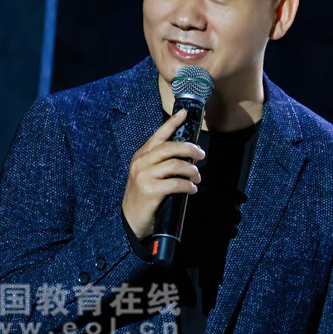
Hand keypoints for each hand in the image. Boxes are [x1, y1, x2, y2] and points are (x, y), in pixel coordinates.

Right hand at [122, 109, 204, 240]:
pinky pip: (176, 183)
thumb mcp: (147, 174)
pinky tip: (192, 189)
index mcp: (141, 156)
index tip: (184, 113)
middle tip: (201, 155)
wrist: (131, 221)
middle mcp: (141, 162)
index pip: (158, 135)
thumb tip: (187, 156)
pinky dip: (188, 186)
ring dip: (191, 171)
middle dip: (190, 149)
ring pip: (175, 164)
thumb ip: (160, 163)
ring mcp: (145, 176)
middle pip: (170, 147)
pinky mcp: (151, 190)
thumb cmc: (143, 196)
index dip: (172, 123)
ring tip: (197, 177)